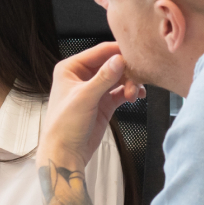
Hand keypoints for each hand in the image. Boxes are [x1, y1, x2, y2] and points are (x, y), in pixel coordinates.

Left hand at [39, 41, 136, 174]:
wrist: (65, 153)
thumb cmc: (65, 125)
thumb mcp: (84, 98)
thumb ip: (103, 78)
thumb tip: (119, 59)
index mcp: (71, 68)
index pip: (99, 51)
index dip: (118, 51)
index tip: (137, 54)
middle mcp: (82, 75)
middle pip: (112, 64)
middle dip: (127, 71)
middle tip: (138, 79)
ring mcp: (94, 89)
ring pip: (118, 78)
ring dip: (130, 83)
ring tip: (135, 94)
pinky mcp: (103, 103)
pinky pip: (120, 91)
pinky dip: (129, 92)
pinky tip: (136, 97)